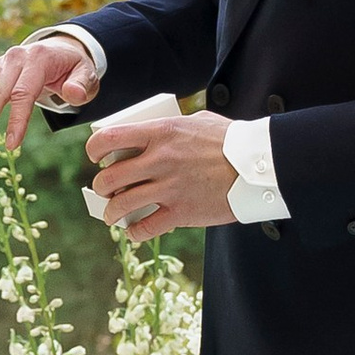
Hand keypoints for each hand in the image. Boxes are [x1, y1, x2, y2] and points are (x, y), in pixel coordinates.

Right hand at [0, 29, 99, 152]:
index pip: (24, 92)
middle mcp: (17, 57)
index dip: (17, 119)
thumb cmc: (74, 66)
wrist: (61, 50)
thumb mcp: (87, 73)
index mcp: (38, 58)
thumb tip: (73, 94)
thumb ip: (83, 84)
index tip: (11, 144)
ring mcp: (4, 61)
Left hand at [85, 108, 239, 238]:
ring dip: (112, 212)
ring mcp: (169, 188)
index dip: (94, 149)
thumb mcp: (198, 121)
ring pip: (122, 205)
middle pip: (109, 177)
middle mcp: (160, 160)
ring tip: (113, 215)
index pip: (109, 138)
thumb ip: (172, 127)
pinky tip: (135, 232)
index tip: (96, 157)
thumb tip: (154, 130)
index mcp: (161, 133)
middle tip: (105, 190)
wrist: (260, 165)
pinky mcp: (182, 212)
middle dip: (101, 187)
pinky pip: (146, 228)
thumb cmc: (232, 141)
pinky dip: (135, 233)